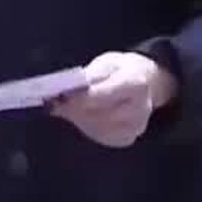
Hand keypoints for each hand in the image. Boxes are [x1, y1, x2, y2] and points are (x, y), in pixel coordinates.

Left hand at [49, 51, 175, 147]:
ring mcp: (136, 126)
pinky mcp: (128, 138)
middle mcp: (140, 108)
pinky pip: (101, 137)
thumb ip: (90, 76)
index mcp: (136, 83)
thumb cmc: (121, 70)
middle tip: (55, 104)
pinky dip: (86, 127)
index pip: (104, 95)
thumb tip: (68, 91)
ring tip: (63, 109)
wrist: (146, 81)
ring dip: (77, 119)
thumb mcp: (107, 63)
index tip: (60, 97)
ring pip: (97, 128)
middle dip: (75, 110)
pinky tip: (79, 117)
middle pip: (99, 115)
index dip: (80, 98)